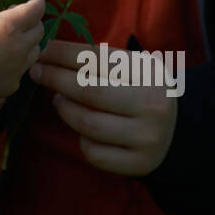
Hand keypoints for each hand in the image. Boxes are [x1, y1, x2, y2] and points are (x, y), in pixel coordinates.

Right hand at [0, 0, 43, 99]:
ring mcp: (18, 68)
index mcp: (10, 26)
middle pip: (39, 29)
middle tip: (14, 15)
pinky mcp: (13, 84)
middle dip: (31, 19)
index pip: (37, 9)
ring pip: (35, 50)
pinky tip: (3, 59)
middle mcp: (20, 47)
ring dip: (28, 40)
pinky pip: (24, 69)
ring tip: (11, 37)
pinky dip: (19, 60)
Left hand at [28, 40, 178, 176]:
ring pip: (88, 124)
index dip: (64, 54)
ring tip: (58, 98)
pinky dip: (81, 139)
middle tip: (37, 72)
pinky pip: (95, 153)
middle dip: (56, 78)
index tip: (41, 50)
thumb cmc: (143, 90)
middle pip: (90, 91)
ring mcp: (146, 137)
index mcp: (150, 74)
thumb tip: (50, 50)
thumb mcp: (134, 68)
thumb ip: (100, 59)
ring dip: (65, 109)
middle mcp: (151, 105)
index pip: (98, 59)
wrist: (178, 132)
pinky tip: (80, 128)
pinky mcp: (138, 164)